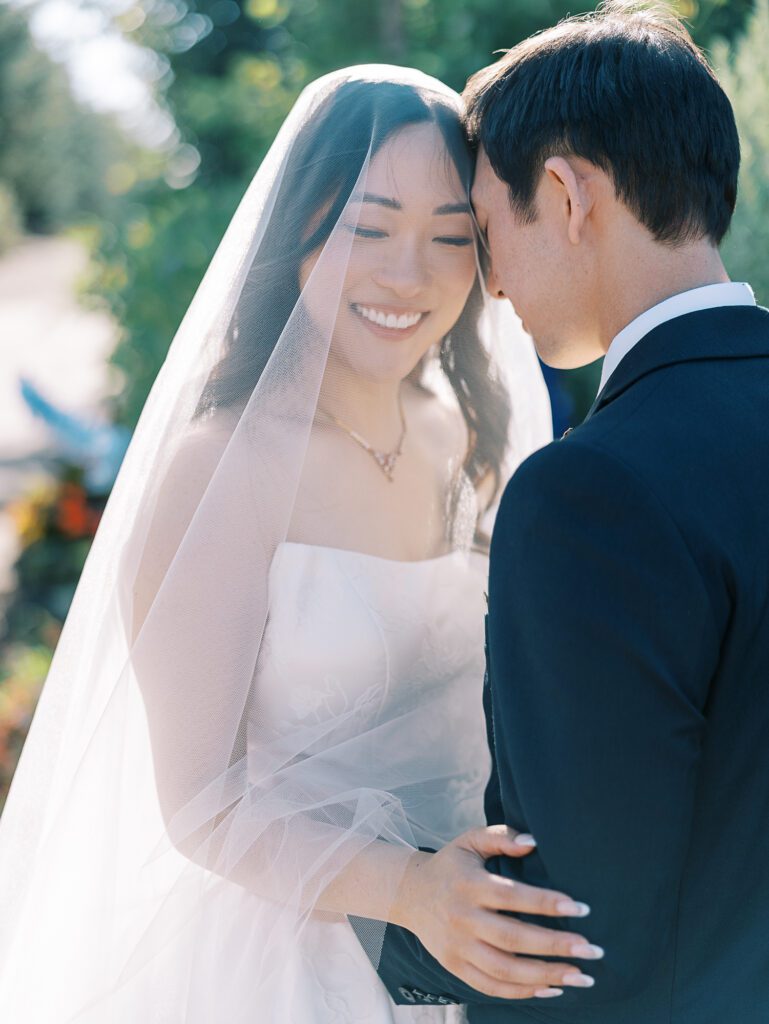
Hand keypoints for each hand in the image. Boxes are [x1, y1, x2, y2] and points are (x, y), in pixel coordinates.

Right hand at [391, 825, 603, 999]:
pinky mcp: (455, 967)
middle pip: (513, 939)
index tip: (580, 908)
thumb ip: (501, 838)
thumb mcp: (470, 840)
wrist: (410, 893)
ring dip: (546, 975)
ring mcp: (457, 947)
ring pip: (505, 970)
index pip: (513, 897)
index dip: (547, 903)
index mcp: (469, 885)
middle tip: (591, 950)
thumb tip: (534, 843)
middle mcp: (462, 918)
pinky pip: (491, 986)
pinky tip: (551, 987)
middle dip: (555, 946)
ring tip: (580, 975)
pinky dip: (523, 992)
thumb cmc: (451, 864)